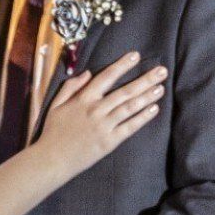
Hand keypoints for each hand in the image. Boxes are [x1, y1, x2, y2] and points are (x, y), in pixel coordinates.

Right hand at [38, 52, 168, 177]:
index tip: (136, 55)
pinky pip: (129, 127)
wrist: (52, 159)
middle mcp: (96, 110)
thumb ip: (71, 87)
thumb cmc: (53, 132)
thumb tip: (88, 73)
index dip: (122, 65)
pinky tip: (154, 109)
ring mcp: (104, 126)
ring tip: (161, 88)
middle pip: (125, 91)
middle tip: (161, 71)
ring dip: (147, 96)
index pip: (107, 77)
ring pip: (130, 107)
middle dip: (145, 80)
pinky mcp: (109, 141)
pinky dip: (142, 117)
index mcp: (83, 99)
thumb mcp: (56, 104)